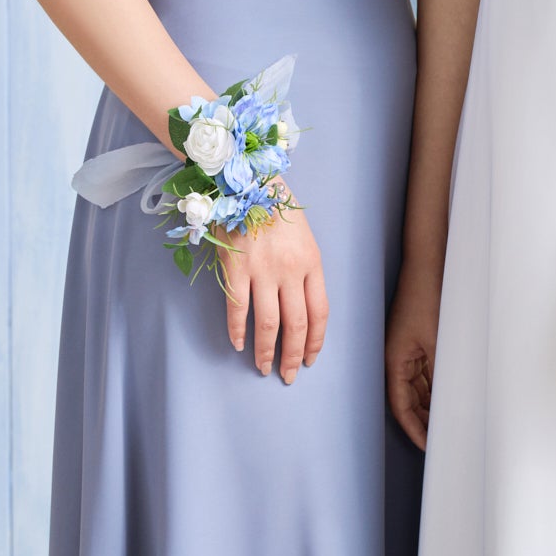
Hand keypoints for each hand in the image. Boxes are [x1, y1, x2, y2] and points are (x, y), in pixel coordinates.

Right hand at [215, 195, 327, 381]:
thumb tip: (302, 308)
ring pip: (268, 323)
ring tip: (263, 367)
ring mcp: (262, 269)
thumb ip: (305, 270)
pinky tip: (238, 344)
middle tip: (287, 375)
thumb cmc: (276, 207)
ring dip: (266, 351)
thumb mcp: (303, 237)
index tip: (309, 359)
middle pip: (296, 324)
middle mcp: (291, 270)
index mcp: (312, 262)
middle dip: (292, 355)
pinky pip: (237, 307)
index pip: (320, 313)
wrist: (247, 179)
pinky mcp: (235, 266)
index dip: (315, 341)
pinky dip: (237, 330)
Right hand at [386, 265, 440, 449]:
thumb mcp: (440, 341)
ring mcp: (409, 350)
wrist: (429, 263)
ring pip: (420, 389)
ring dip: (433, 406)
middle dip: (425, 422)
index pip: (402, 407)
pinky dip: (439, 388)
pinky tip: (454, 397)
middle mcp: (398, 359)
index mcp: (395, 361)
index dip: (415, 430)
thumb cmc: (430, 298)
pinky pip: (427, 373)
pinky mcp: (420, 341)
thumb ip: (442, 373)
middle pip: (410, 401)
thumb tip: (451, 404)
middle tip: (446, 441)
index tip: (430, 447)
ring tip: (453, 424)